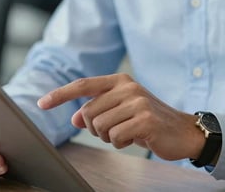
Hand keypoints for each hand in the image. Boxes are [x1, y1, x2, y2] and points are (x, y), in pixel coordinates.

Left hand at [38, 73, 204, 160]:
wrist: (183, 130)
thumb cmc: (148, 119)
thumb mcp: (121, 111)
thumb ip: (98, 109)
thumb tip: (74, 117)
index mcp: (119, 80)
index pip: (83, 85)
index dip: (60, 94)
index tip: (41, 103)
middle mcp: (127, 87)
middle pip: (88, 112)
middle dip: (96, 128)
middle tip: (115, 129)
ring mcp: (137, 101)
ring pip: (100, 126)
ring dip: (109, 136)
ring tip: (127, 132)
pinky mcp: (145, 118)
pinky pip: (115, 137)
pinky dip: (121, 142)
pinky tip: (136, 137)